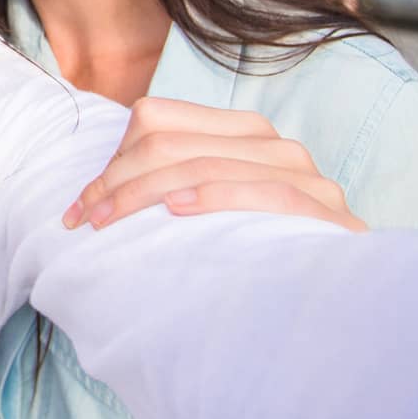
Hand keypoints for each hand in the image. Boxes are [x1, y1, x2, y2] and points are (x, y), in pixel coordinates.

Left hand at [62, 97, 365, 232]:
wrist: (336, 298)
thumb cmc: (253, 253)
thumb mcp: (202, 207)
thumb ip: (166, 182)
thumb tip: (92, 194)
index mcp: (240, 130)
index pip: (155, 120)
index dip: (110, 162)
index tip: (80, 207)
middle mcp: (273, 143)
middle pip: (169, 145)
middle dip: (117, 183)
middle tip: (85, 220)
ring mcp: (306, 174)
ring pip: (205, 165)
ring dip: (145, 194)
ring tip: (109, 223)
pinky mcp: (329, 210)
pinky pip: (266, 191)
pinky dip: (216, 196)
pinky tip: (178, 211)